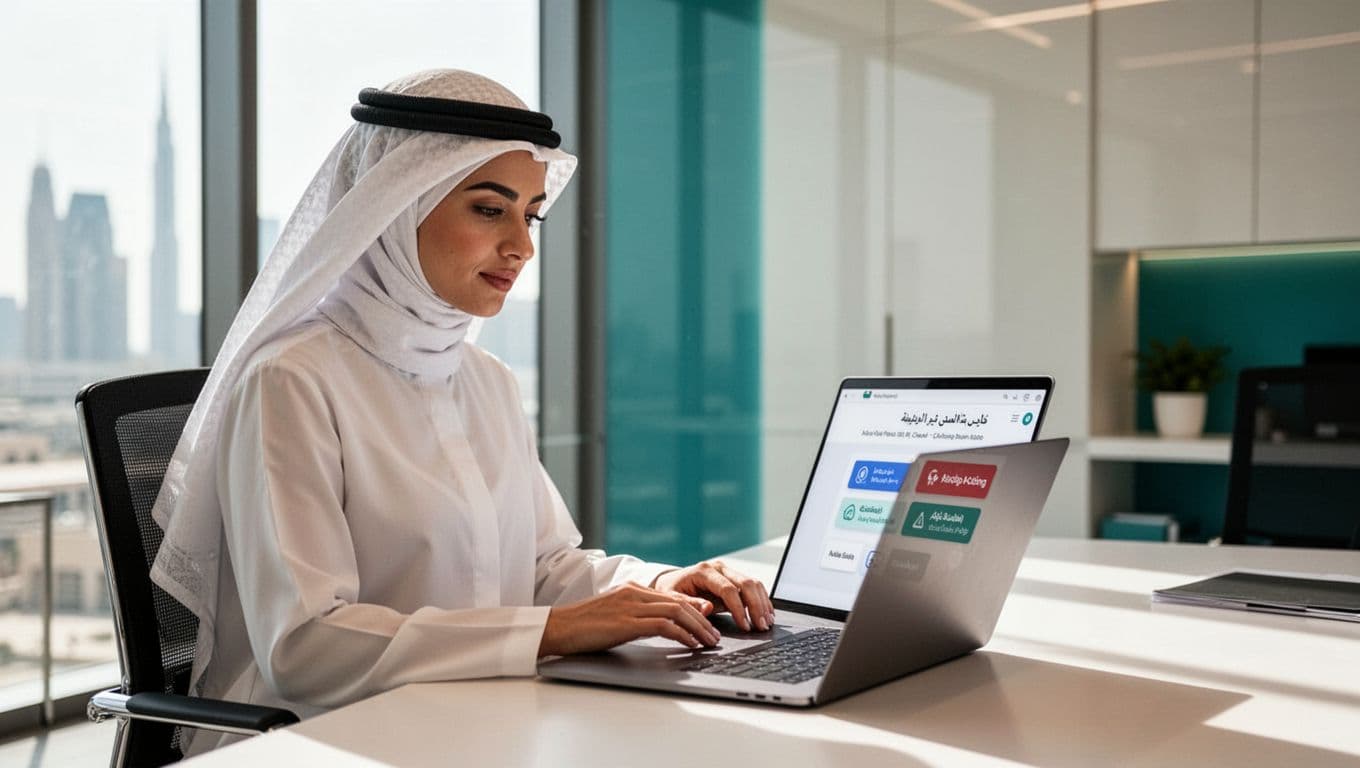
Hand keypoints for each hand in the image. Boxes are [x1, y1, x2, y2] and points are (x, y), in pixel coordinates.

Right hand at [538, 583, 720, 656]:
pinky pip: (664, 626)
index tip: (708, 622)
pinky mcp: (626, 622)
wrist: (557, 627)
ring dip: (698, 628)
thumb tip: (661, 627)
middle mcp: (634, 593)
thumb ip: (637, 618)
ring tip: (709, 642)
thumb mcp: (614, 618)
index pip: (671, 596)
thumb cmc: (582, 627)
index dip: (694, 609)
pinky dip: (682, 634)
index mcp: (631, 589)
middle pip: (680, 602)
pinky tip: (691, 644)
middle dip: (702, 620)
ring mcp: (631, 605)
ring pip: (677, 611)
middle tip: (715, 636)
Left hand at [652, 561, 774, 631]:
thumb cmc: (671, 591)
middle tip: (761, 626)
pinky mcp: (734, 578)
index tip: (745, 626)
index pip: (728, 589)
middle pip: (746, 583)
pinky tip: (767, 614)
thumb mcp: (673, 599)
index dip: (739, 609)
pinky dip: (762, 601)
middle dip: (756, 606)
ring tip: (766, 623)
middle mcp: (719, 568)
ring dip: (763, 604)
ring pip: (753, 584)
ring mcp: (728, 571)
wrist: (671, 582)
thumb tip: (707, 608)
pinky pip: (753, 588)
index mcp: (704, 571)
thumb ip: (690, 604)